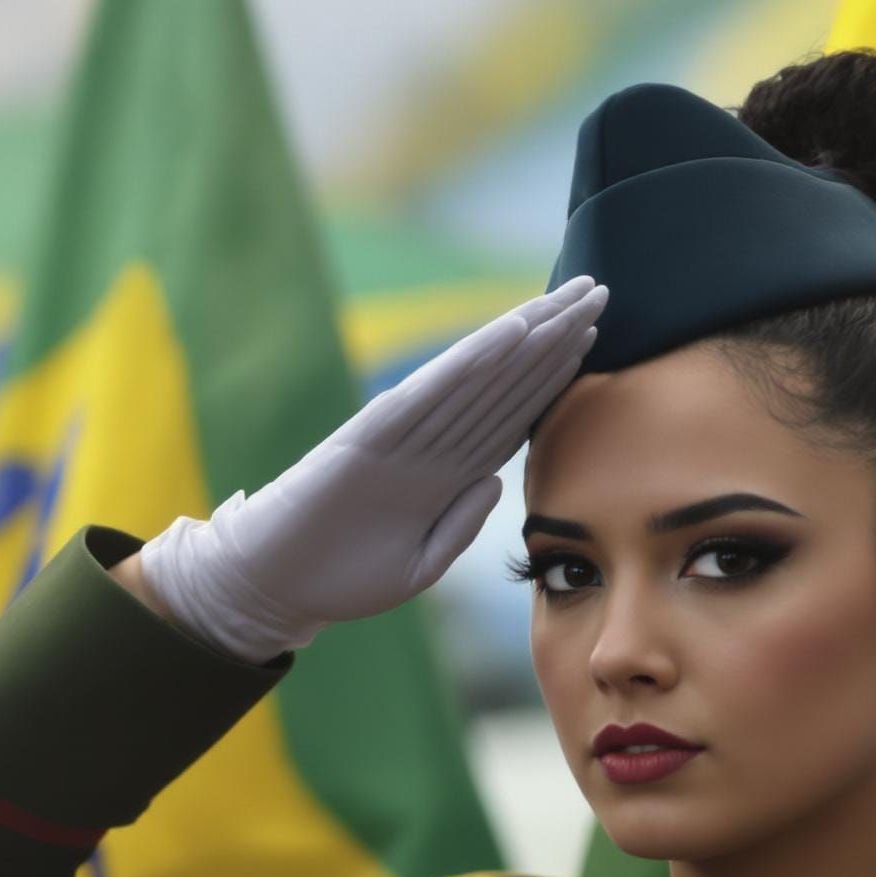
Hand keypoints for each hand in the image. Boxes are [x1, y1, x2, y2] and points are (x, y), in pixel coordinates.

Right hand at [136, 277, 605, 659]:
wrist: (275, 587)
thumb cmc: (341, 579)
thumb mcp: (418, 567)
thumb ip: (459, 526)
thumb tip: (497, 480)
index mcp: (443, 475)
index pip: (510, 413)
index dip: (552, 376)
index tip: (592, 338)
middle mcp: (430, 445)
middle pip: (505, 382)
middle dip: (554, 338)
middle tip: (599, 289)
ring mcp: (403, 435)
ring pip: (480, 376)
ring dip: (529, 335)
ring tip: (572, 298)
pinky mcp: (373, 436)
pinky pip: (432, 392)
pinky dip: (472, 361)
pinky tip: (511, 331)